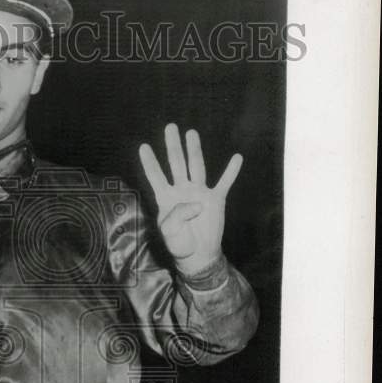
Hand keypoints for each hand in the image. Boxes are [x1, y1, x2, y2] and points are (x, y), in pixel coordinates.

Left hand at [138, 123, 242, 276]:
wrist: (197, 255)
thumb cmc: (179, 244)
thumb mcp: (169, 231)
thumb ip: (178, 215)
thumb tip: (196, 203)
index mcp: (166, 197)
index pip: (156, 176)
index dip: (150, 162)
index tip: (143, 146)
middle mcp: (181, 190)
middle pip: (176, 163)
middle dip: (172, 145)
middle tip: (170, 127)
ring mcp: (199, 192)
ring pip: (197, 166)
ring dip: (194, 149)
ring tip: (191, 133)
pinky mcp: (216, 199)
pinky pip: (224, 183)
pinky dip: (231, 171)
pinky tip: (237, 158)